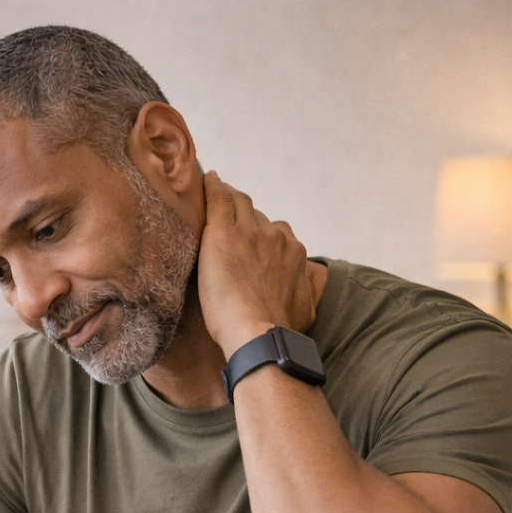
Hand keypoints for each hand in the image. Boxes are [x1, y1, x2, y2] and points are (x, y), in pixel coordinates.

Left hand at [198, 171, 317, 357]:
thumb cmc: (278, 329)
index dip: (261, 235)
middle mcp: (275, 236)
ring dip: (228, 201)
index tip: (250, 241)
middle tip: (228, 223)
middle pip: (257, 216)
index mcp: (293, 252)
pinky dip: (213, 187)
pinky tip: (207, 180)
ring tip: (215, 199)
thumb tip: (303, 293)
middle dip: (244, 218)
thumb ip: (303, 292)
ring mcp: (249, 232)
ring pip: (238, 204)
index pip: (275, 233)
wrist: (258, 333)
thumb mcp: (304, 309)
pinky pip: (219, 199)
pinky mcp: (223, 233)